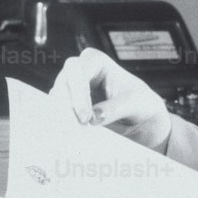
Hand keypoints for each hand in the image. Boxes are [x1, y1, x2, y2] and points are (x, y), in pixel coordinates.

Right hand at [49, 47, 170, 149]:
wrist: (140, 120)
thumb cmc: (139, 104)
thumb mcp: (134, 104)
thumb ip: (115, 109)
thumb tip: (94, 117)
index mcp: (97, 62)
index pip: (78, 71)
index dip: (78, 93)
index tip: (86, 118)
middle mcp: (80, 70)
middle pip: (63, 82)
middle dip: (67, 106)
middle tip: (77, 128)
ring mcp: (72, 88)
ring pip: (57, 98)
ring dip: (64, 117)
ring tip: (75, 135)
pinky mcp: (68, 106)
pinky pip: (59, 113)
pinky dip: (64, 124)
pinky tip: (71, 136)